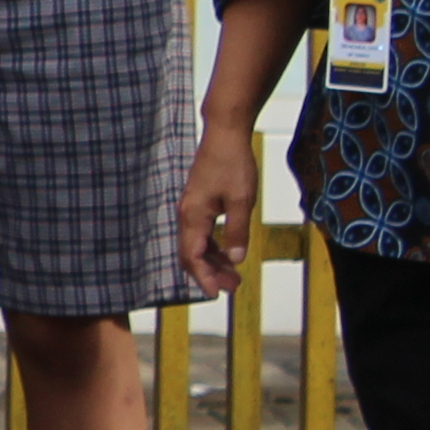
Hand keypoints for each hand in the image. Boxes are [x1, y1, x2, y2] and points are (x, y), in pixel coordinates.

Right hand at [173, 119, 267, 301]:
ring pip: (197, 244)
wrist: (225, 134)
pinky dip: (213, 247)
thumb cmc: (233, 165)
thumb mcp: (242, 200)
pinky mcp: (199, 203)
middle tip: (234, 287)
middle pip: (191, 253)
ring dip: (213, 261)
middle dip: (210, 273)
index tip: (217, 294)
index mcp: (194, 216)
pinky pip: (201, 233)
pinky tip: (228, 252)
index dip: (203, 277)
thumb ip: (237, 231)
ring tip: (234, 275)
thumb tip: (236, 260)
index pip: (192, 256)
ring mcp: (191, 208)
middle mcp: (187, 214)